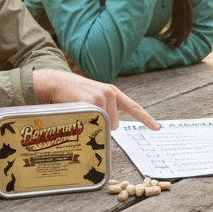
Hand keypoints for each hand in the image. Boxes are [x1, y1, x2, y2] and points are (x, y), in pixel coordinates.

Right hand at [32, 69, 159, 129]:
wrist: (55, 83)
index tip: (158, 128)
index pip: (134, 107)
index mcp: (112, 92)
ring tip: (81, 111)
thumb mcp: (92, 97)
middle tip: (88, 114)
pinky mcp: (95, 102)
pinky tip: (78, 110)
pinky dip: (87, 122)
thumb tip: (109, 128)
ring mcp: (104, 97)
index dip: (146, 119)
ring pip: (106, 126)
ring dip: (95, 123)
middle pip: (115, 124)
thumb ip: (104, 108)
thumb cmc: (71, 94)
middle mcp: (111, 93)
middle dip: (103, 124)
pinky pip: (97, 122)